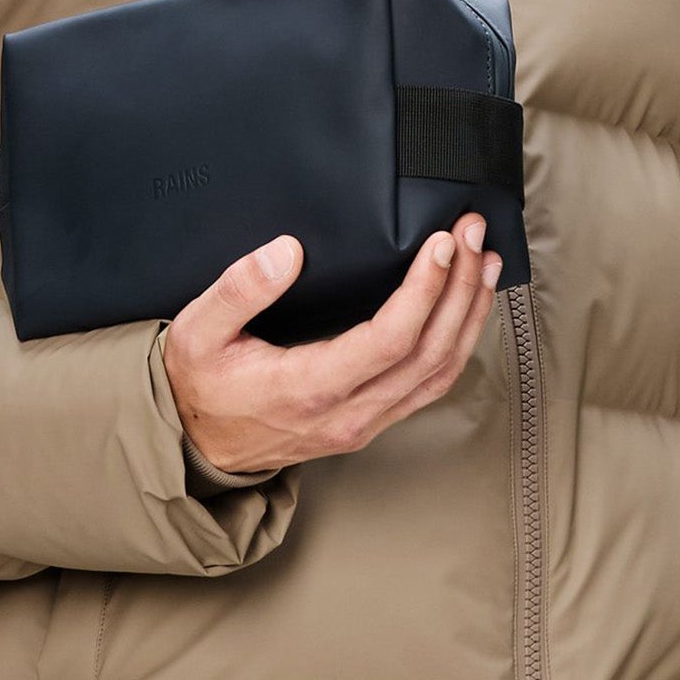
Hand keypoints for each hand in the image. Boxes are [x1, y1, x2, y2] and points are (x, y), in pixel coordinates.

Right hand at [161, 213, 503, 475]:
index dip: (425, 290)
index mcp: (308, 387)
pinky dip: (456, 344)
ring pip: (439, 375)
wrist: (196, 444)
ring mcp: (363, 423)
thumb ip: (239, 289)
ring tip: (484, 264)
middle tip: (472, 235)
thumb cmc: (199, 384)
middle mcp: (347, 413)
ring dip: (468, 317)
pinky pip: (428, 387)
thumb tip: (286, 252)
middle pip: (429, 354)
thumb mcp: (198, 330)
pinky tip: (465, 310)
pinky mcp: (369, 423)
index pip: (389, 340)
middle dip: (460, 289)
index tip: (441, 245)